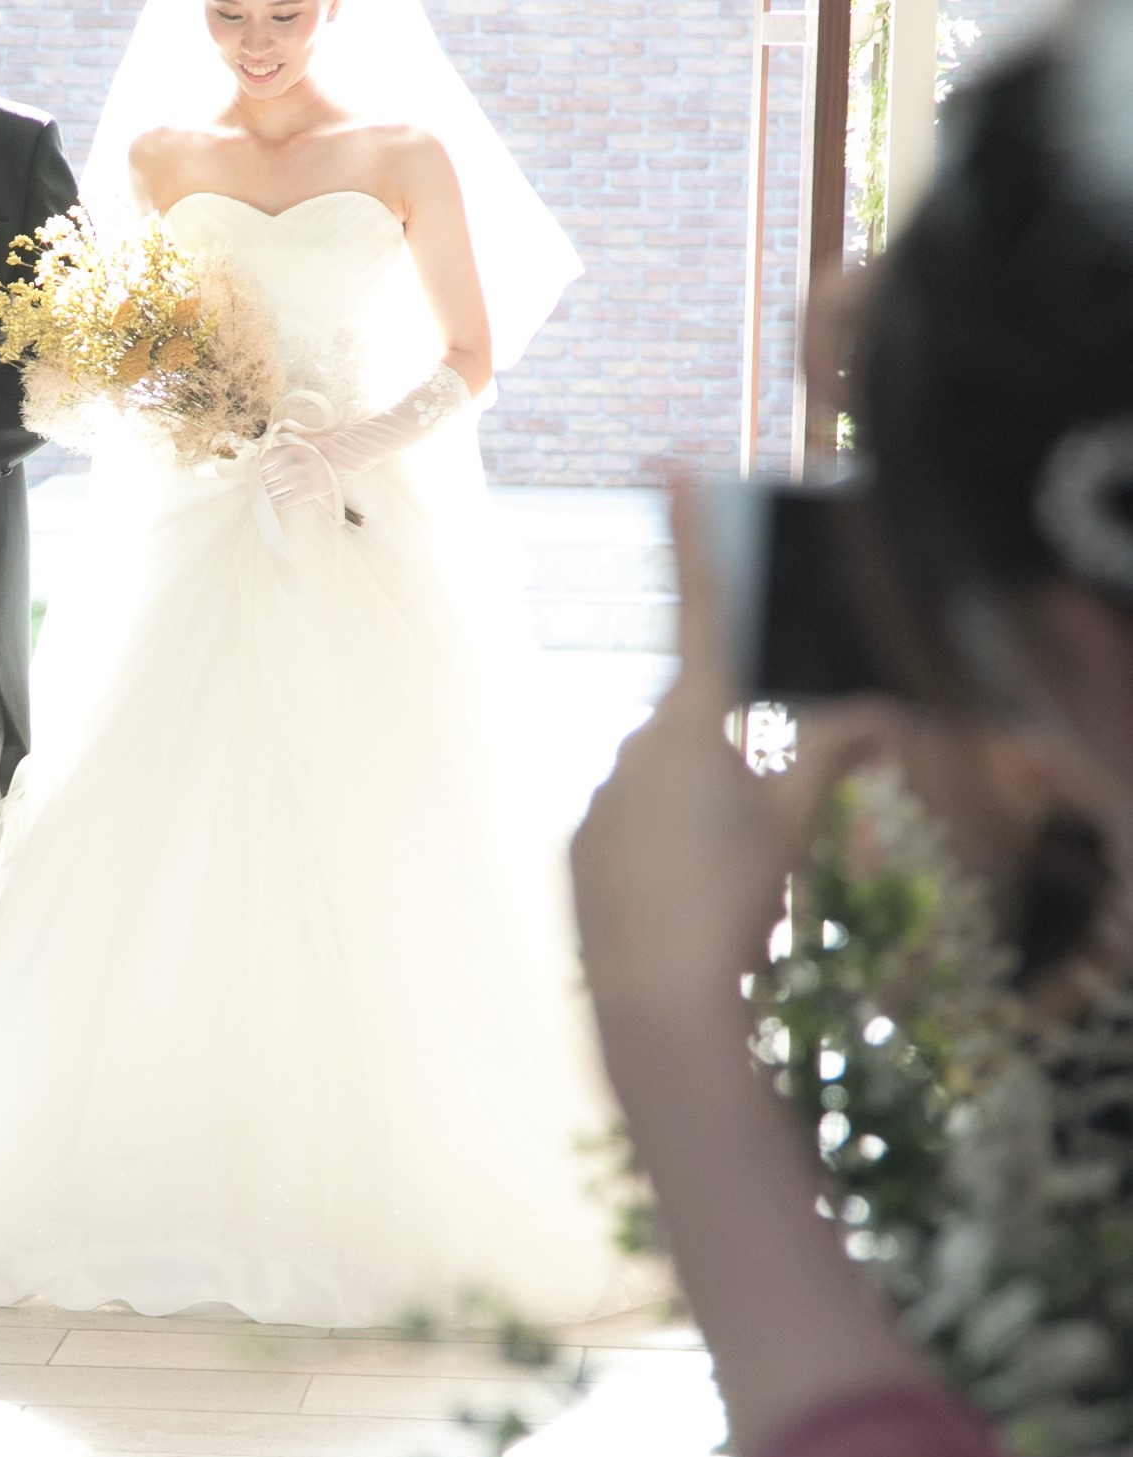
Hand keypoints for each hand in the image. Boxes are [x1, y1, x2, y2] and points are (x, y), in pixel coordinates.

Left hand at [259, 433, 339, 512]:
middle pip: (265, 478)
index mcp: (287, 450)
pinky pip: (280, 502)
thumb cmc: (321, 447)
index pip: (263, 463)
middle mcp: (291, 465)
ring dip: (273, 491)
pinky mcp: (305, 493)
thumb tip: (263, 455)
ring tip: (280, 488)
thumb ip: (281, 446)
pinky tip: (284, 496)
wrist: (344, 455)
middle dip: (268, 479)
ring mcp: (298, 480)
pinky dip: (278, 500)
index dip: (265, 467)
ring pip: (271, 491)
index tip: (268, 469)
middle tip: (274, 480)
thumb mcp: (299, 440)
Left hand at [571, 482, 902, 1041]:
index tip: (672, 463)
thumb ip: (832, 759)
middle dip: (731, 764)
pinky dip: (659, 856)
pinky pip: (630, 831)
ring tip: (713, 888)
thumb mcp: (793, 826)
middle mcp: (634, 743)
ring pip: (663, 786)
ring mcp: (599, 794)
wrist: (653, 993)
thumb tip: (879, 713)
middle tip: (750, 844)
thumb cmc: (733, 901)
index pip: (705, 609)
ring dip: (694, 819)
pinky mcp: (577, 844)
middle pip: (698, 728)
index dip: (693, 535)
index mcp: (694, 723)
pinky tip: (675, 904)